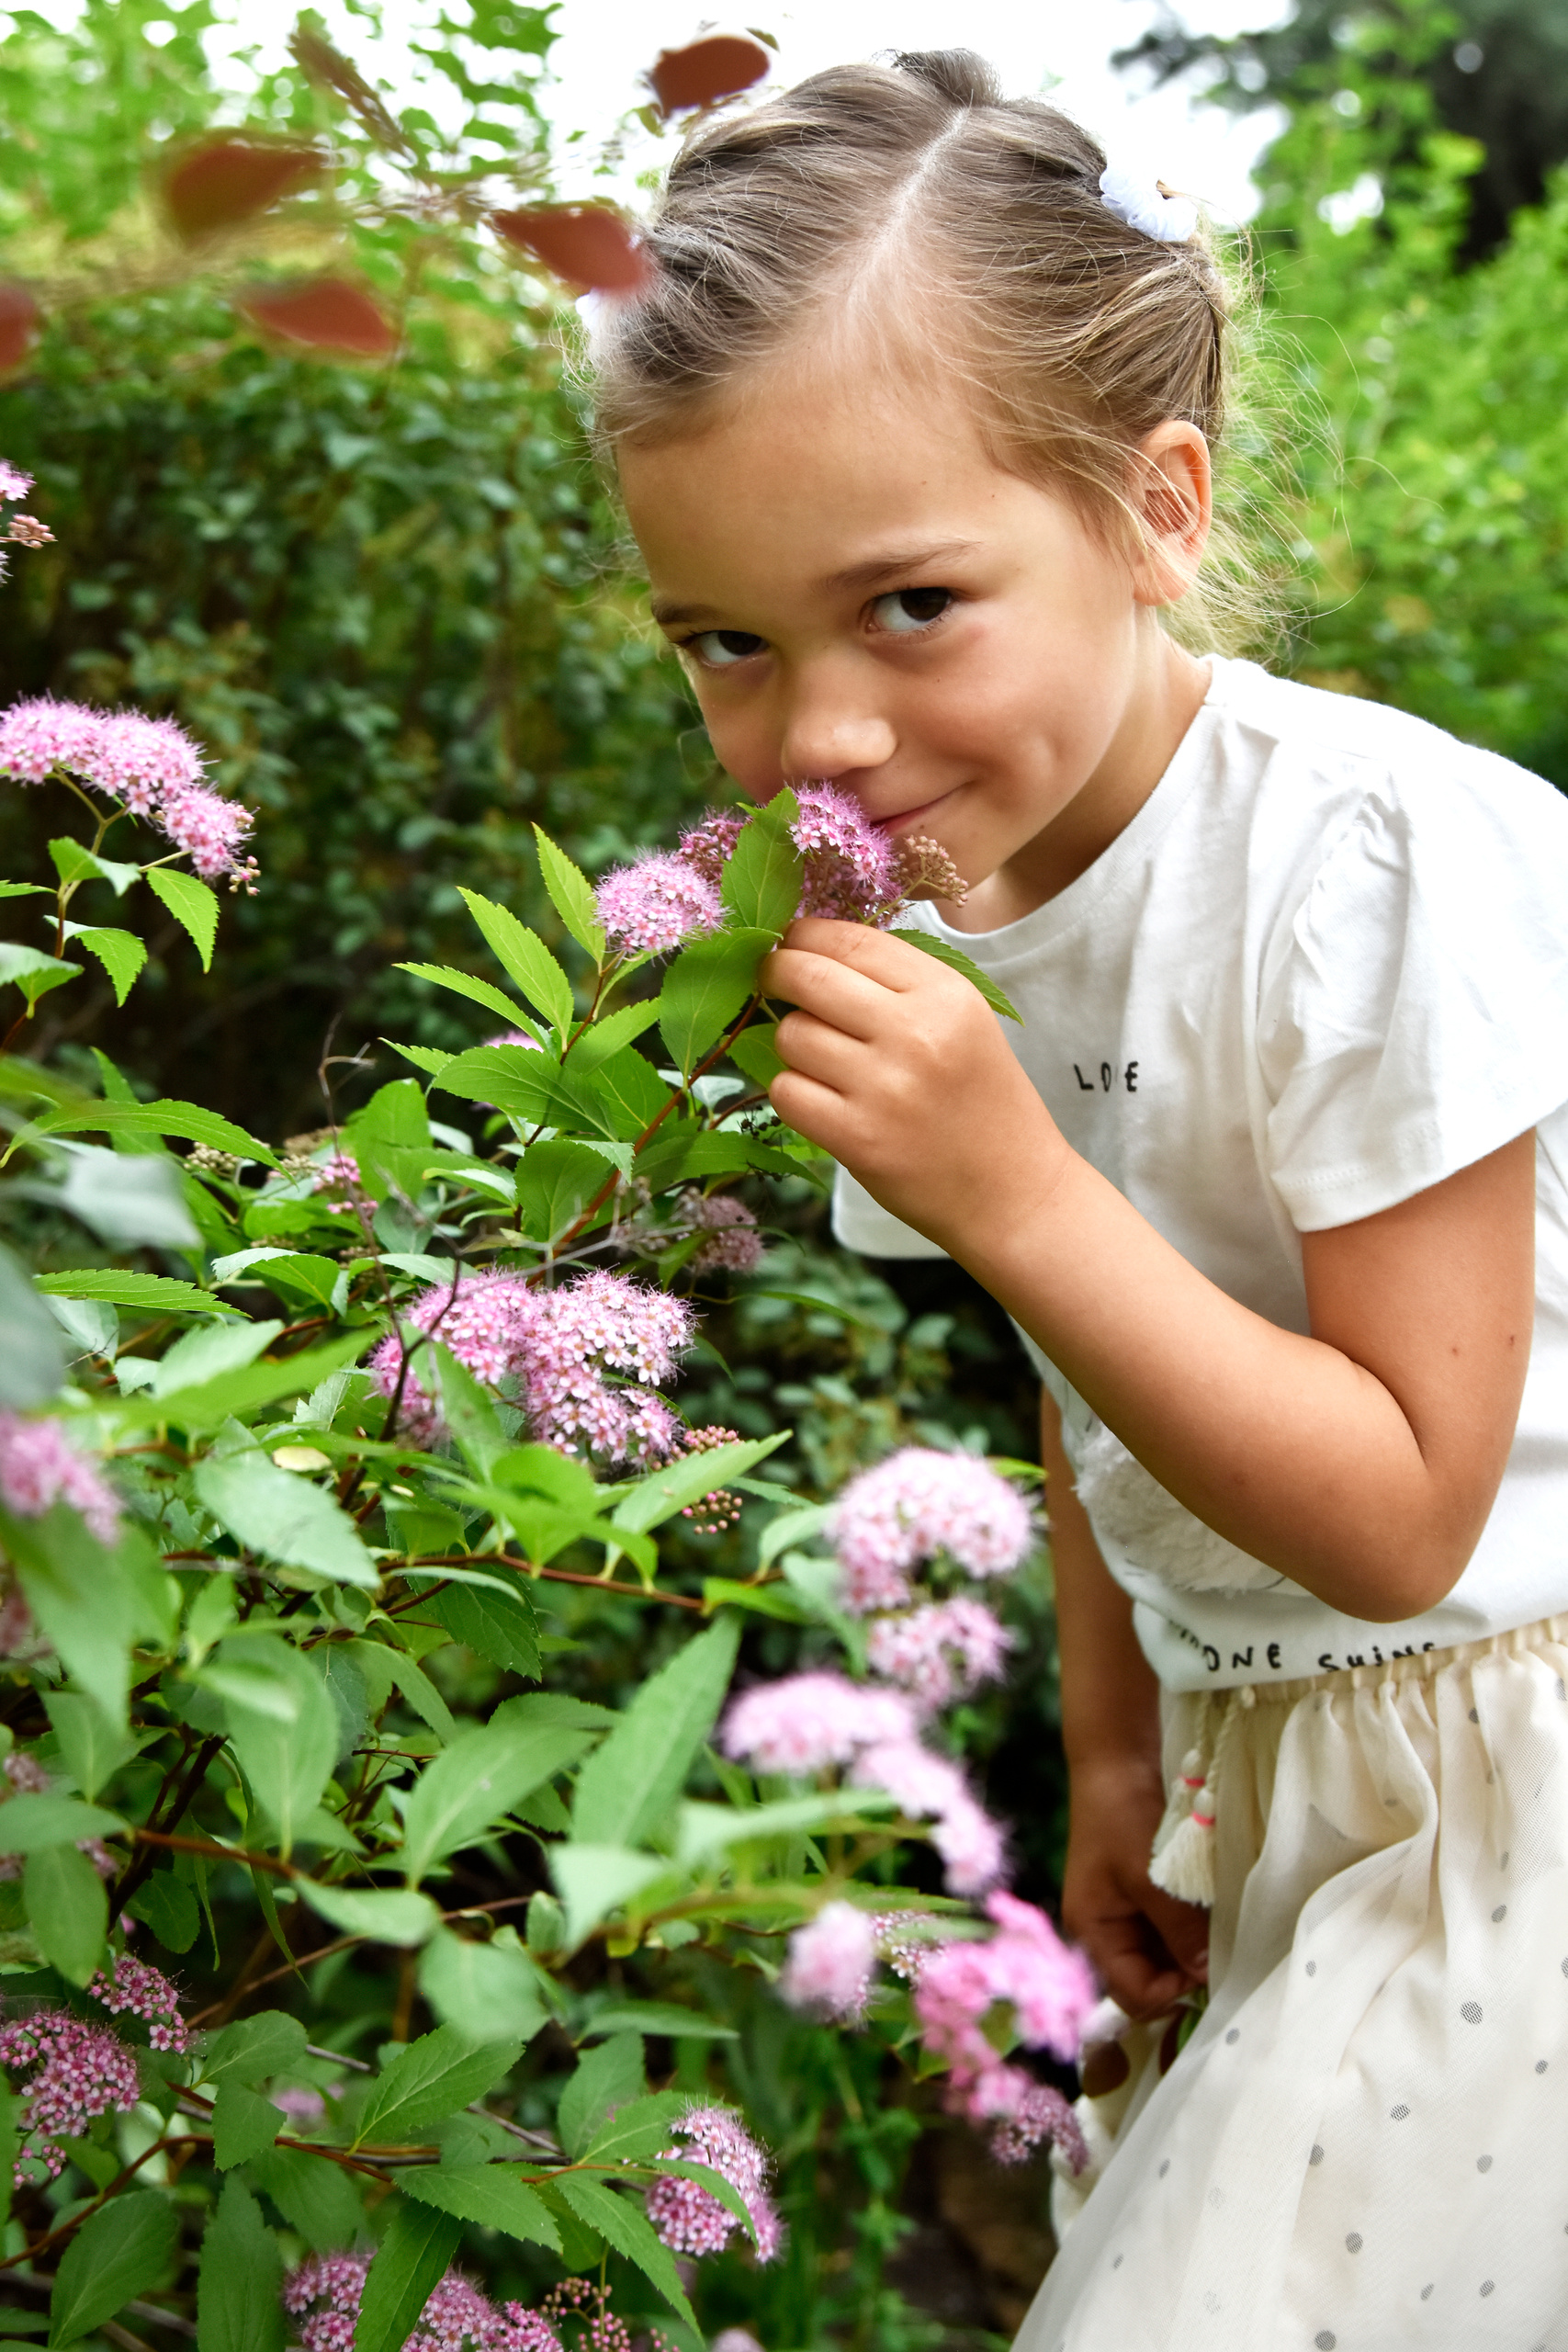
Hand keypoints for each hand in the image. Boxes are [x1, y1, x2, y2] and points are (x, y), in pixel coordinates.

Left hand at [762, 917, 1067, 1248]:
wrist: (1012, 1192)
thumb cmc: (982, 1102)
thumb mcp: (964, 1022)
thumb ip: (900, 983)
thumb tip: (813, 948)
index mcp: (946, 994)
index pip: (851, 940)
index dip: (803, 934)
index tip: (788, 941)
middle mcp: (915, 1033)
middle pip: (806, 976)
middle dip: (775, 973)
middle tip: (771, 981)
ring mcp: (884, 1088)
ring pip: (790, 1035)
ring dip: (792, 1043)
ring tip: (822, 1060)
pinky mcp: (857, 1138)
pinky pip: (786, 1091)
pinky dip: (793, 1092)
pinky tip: (821, 1099)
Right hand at [1062, 1752, 1209, 2020]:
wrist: (1115, 1763)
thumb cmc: (1122, 1818)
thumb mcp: (1151, 1879)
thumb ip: (1179, 1931)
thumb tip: (1205, 1976)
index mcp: (1093, 1932)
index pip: (1132, 1994)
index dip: (1171, 1992)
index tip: (1208, 1969)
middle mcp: (1104, 1930)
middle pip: (1146, 1978)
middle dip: (1182, 1971)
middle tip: (1219, 1952)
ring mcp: (1121, 1913)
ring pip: (1160, 1954)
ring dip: (1188, 1948)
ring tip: (1217, 1930)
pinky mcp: (1138, 1895)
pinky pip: (1166, 1929)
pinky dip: (1187, 1927)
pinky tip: (1208, 1912)